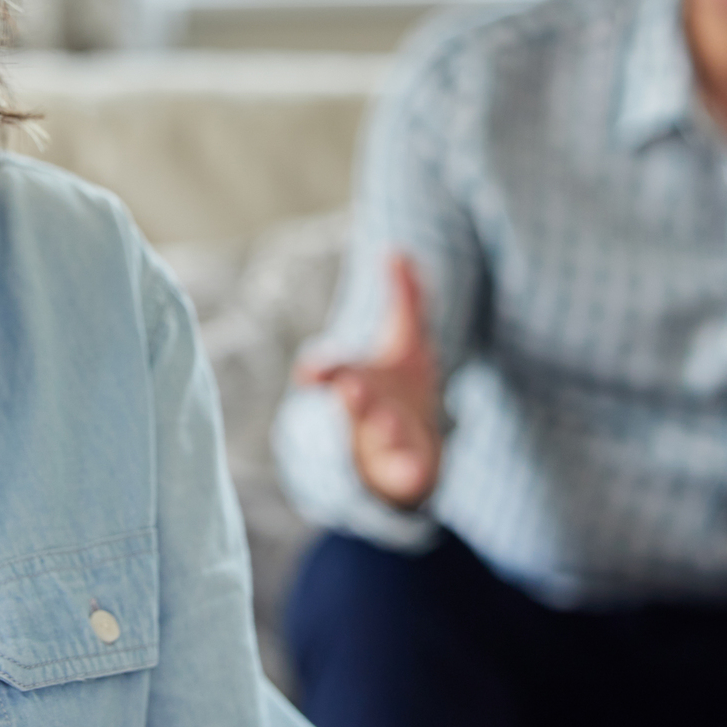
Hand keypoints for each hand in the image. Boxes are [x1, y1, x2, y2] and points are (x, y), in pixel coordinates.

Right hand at [295, 255, 441, 509]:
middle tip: (349, 384)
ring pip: (380, 436)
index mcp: (360, 380)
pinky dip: (409, 475)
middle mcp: (367, 412)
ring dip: (382, 428)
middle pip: (356, 401)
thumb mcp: (407, 340)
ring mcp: (384, 444)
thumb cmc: (401, 389)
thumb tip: (397, 250)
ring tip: (388, 420)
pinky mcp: (406, 472)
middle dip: (353, 393)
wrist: (409, 452)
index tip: (310, 372)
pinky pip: (407, 475)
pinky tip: (416, 474)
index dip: (324, 369)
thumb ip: (406, 297)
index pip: (335, 370)